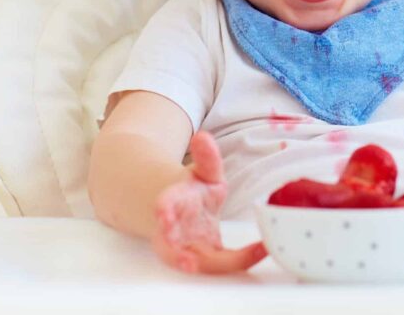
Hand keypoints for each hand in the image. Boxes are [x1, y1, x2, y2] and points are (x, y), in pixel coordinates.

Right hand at [152, 130, 267, 273]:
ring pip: (181, 260)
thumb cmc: (196, 191)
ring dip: (188, 264)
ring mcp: (184, 247)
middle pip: (167, 243)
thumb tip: (203, 137)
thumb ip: (207, 156)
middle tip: (182, 257)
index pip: (168, 203)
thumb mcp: (205, 171)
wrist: (181, 210)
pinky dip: (217, 267)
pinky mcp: (197, 259)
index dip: (165, 206)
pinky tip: (242, 261)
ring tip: (194, 267)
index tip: (160, 209)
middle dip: (172, 250)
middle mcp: (174, 229)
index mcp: (174, 201)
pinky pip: (206, 266)